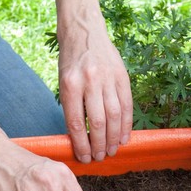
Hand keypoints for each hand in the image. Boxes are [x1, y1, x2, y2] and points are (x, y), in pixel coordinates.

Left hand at [56, 4, 132, 162]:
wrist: (84, 31)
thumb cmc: (72, 62)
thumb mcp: (64, 82)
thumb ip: (73, 107)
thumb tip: (81, 139)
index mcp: (70, 85)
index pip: (76, 123)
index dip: (81, 145)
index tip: (84, 158)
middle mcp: (90, 82)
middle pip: (97, 122)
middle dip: (99, 145)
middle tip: (99, 158)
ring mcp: (108, 78)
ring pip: (114, 116)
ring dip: (114, 138)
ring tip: (112, 151)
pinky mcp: (122, 76)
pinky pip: (126, 105)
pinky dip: (126, 124)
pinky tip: (124, 137)